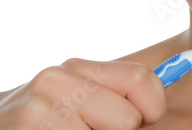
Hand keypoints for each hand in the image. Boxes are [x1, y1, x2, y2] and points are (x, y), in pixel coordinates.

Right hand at [0, 58, 165, 128]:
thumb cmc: (38, 124)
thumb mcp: (75, 101)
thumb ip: (111, 99)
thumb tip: (156, 111)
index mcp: (79, 68)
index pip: (142, 78)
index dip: (153, 108)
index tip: (144, 121)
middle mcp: (61, 78)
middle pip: (130, 119)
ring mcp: (43, 106)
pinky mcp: (34, 127)